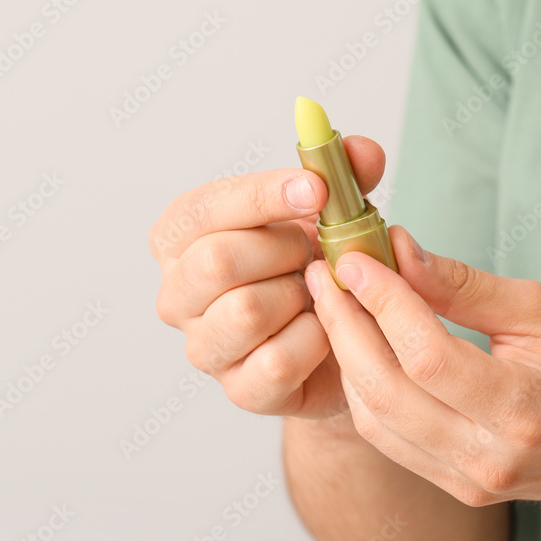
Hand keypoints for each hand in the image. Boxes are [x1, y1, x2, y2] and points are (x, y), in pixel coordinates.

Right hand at [149, 136, 385, 418]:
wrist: (344, 340)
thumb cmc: (317, 265)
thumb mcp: (332, 211)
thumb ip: (346, 177)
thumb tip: (361, 151)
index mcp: (183, 236)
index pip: (206, 208)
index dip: (264, 195)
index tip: (316, 190)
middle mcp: (178, 292)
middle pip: (217, 260)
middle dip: (285, 250)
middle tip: (316, 251)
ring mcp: (204, 346)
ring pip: (245, 312)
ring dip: (301, 296)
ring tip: (319, 291)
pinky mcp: (240, 390)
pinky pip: (277, 360)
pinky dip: (316, 340)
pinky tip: (325, 329)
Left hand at [305, 227, 540, 505]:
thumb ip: (466, 287)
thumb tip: (400, 254)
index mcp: (523, 409)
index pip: (427, 355)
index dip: (383, 301)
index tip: (353, 259)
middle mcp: (489, 456)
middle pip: (386, 390)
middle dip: (345, 324)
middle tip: (324, 275)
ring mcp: (468, 480)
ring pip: (376, 418)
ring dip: (347, 356)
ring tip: (336, 304)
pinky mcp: (455, 485)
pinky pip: (388, 438)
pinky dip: (365, 389)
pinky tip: (360, 347)